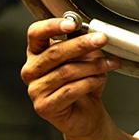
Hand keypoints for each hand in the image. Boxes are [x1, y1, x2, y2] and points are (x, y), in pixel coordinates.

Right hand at [20, 18, 120, 137]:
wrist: (86, 115)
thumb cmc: (82, 84)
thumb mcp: (83, 59)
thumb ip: (80, 44)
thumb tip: (90, 31)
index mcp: (35, 53)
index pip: (35, 33)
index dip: (52, 26)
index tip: (72, 24)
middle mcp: (31, 70)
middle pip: (54, 52)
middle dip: (81, 44)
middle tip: (101, 39)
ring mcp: (35, 90)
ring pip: (66, 72)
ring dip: (92, 66)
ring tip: (108, 64)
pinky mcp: (44, 106)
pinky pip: (70, 90)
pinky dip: (89, 82)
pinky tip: (99, 80)